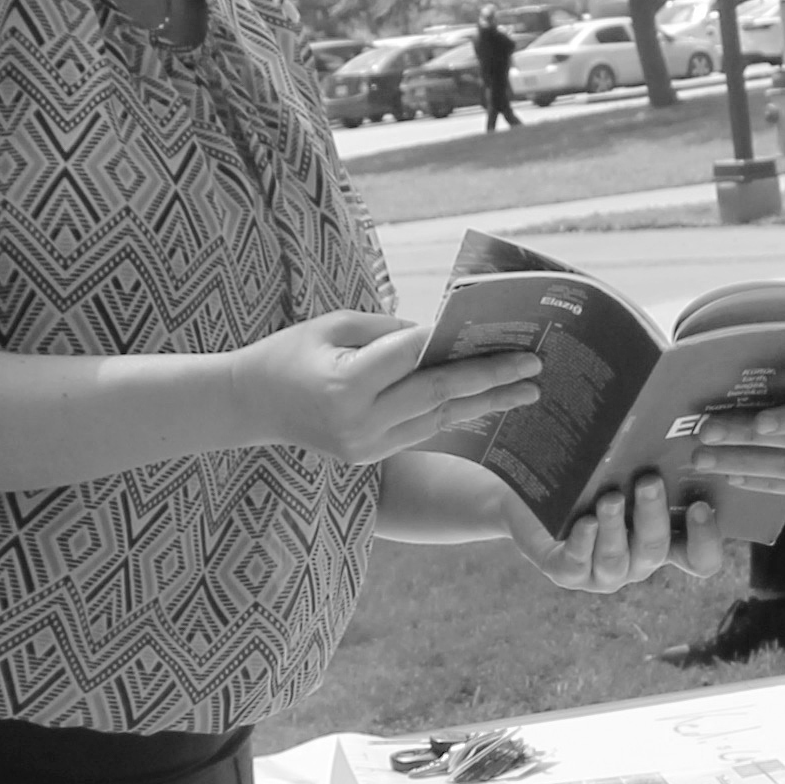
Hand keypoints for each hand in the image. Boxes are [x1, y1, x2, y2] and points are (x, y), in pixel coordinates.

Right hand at [246, 312, 536, 466]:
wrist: (250, 404)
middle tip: (533, 366)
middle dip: (489, 379)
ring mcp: (365, 447)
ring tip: (528, 391)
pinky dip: (455, 416)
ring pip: (437, 420)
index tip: (500, 335)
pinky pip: (422, 433)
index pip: (412, 358)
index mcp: (344, 384)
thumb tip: (444, 336)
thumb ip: (390, 332)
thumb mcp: (334, 325)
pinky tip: (487, 405)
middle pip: (436, 395)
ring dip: (484, 404)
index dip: (456, 344)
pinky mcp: (369, 458)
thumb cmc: (291, 352)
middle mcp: (358, 422)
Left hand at [499, 467, 722, 597]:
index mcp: (661, 540)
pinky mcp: (567, 573)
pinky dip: (583, 542)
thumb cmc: (589, 480)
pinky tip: (584, 521)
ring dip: (615, 528)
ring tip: (610, 499)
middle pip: (655, 549)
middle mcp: (636, 561)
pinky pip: (577, 564)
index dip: (705, 540)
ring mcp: (602, 572)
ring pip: (616, 560)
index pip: (698, 557)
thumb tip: (670, 414)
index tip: (700, 506)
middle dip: (652, 514)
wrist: (531, 498)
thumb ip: (647, 459)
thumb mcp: (620, 470)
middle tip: (648, 481)